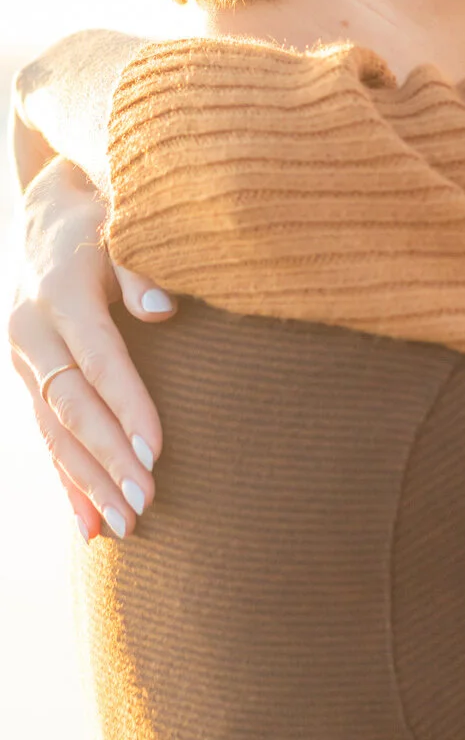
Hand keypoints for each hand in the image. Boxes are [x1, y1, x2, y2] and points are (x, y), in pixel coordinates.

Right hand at [8, 157, 172, 541]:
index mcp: (62, 293)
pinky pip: (45, 437)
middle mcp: (33, 332)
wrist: (48, 212)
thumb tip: (164, 309)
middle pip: (73, 407)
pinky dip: (67, 482)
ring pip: (54, 432)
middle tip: (145, 504)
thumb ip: (142, 267)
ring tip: (124, 527)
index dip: (128, 406)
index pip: (101, 360)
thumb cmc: (105, 217)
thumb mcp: (124, 224)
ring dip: (87, 483)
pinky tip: (88, 526)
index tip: (159, 449)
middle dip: (108, 460)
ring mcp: (25, 360)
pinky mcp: (29, 379)